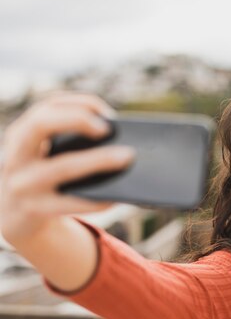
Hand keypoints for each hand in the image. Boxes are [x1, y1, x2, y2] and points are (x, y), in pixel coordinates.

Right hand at [0, 93, 135, 244]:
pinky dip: (96, 199)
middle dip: (77, 119)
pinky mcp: (34, 209)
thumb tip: (118, 141)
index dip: (79, 103)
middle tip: (109, 128)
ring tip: (127, 157)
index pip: (48, 106)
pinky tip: (117, 197)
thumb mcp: (45, 153)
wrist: (15, 215)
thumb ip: (70, 141)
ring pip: (62, 166)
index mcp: (21, 134)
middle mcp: (16, 155)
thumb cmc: (45, 175)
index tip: (108, 113)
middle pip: (40, 125)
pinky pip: (71, 203)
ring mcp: (22, 183)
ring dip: (98, 160)